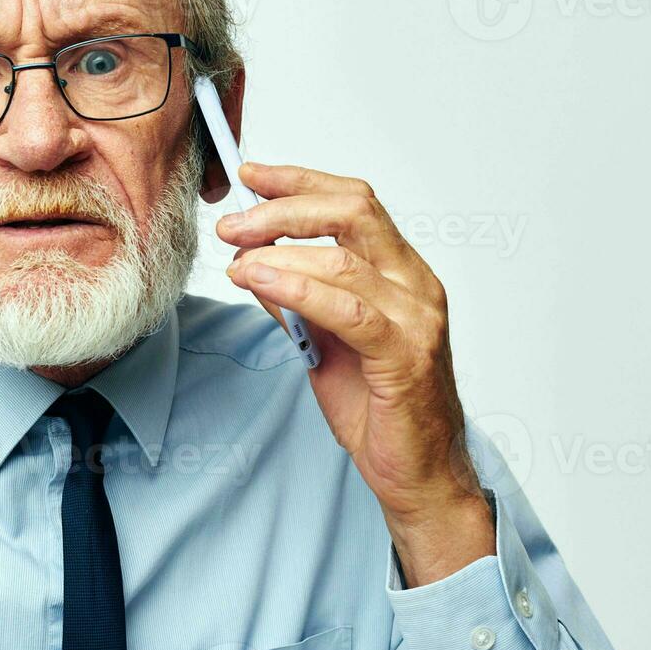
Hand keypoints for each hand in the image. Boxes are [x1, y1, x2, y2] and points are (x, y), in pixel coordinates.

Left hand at [219, 164, 493, 585]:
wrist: (417, 473)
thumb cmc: (379, 408)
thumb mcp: (324, 342)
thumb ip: (298, 300)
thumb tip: (255, 263)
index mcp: (402, 273)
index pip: (354, 203)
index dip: (301, 181)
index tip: (252, 175)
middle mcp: (416, 285)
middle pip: (352, 212)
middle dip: (283, 208)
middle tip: (233, 223)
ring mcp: (417, 319)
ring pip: (345, 258)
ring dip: (278, 250)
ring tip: (235, 258)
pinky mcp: (405, 356)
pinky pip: (348, 310)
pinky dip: (298, 288)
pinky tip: (261, 282)